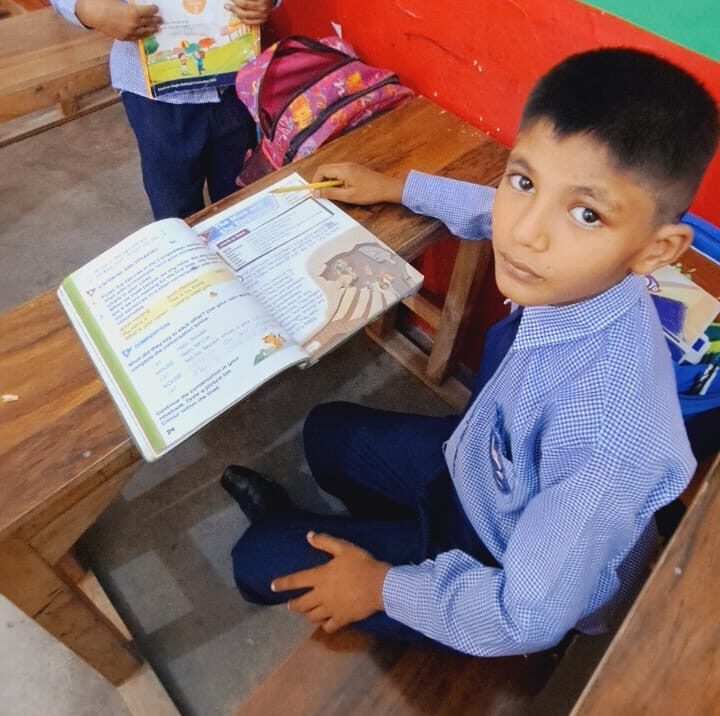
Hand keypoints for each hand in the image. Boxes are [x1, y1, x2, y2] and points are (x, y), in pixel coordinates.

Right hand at [75, 0, 160, 40]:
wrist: (93, 14)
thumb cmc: (105, 2)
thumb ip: (130, 3)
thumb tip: (136, 4)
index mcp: (134, 12)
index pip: (149, 11)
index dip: (154, 9)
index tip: (156, 8)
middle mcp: (134, 24)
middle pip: (149, 22)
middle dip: (156, 20)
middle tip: (161, 20)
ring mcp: (130, 32)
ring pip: (145, 32)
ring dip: (152, 29)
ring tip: (157, 28)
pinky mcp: (125, 37)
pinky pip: (137, 37)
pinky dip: (143, 35)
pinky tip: (146, 34)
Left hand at [225, 0, 274, 24]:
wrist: (270, 0)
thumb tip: (233, 0)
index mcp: (261, 0)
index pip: (245, 2)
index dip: (236, 1)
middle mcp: (263, 8)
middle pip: (245, 9)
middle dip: (234, 7)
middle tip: (226, 5)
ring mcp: (263, 15)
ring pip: (246, 17)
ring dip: (236, 13)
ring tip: (230, 8)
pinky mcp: (262, 20)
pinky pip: (250, 22)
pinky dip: (242, 19)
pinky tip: (237, 15)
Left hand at [271, 531, 390, 632]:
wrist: (380, 585)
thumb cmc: (361, 564)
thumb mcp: (344, 548)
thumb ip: (325, 542)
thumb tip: (308, 535)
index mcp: (320, 576)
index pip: (296, 580)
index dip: (283, 583)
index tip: (272, 587)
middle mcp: (321, 595)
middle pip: (301, 604)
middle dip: (294, 605)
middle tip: (291, 605)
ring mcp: (331, 609)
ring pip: (313, 616)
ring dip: (308, 614)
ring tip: (308, 613)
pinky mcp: (342, 619)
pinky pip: (328, 627)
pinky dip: (325, 626)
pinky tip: (326, 623)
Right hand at [310, 163, 406, 204]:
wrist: (387, 188)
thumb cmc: (370, 192)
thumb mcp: (348, 196)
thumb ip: (331, 193)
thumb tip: (316, 192)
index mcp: (343, 170)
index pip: (322, 170)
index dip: (315, 181)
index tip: (314, 192)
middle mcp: (345, 165)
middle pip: (325, 169)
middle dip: (320, 181)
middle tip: (320, 194)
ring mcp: (350, 166)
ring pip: (332, 171)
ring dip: (328, 181)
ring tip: (331, 194)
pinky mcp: (354, 170)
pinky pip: (339, 173)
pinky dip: (335, 181)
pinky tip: (340, 190)